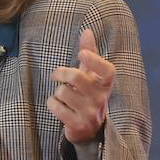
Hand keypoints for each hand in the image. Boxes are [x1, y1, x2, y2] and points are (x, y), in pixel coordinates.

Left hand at [47, 28, 115, 144]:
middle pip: (76, 77)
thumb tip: (87, 31)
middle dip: (60, 73)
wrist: (90, 129)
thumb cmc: (88, 95)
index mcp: (105, 84)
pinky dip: (52, 104)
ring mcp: (90, 113)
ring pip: (62, 92)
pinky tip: (58, 106)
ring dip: (57, 92)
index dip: (95, 60)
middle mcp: (100, 99)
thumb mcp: (91, 75)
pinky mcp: (77, 125)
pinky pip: (56, 107)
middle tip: (56, 75)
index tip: (81, 54)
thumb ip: (90, 53)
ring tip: (63, 96)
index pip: (107, 71)